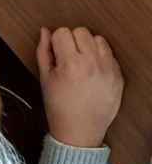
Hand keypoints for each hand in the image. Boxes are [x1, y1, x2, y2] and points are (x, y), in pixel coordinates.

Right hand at [36, 27, 123, 147]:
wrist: (79, 132)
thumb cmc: (59, 107)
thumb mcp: (45, 78)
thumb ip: (43, 51)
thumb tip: (45, 31)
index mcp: (71, 64)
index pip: (62, 32)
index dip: (56, 42)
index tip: (56, 55)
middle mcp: (92, 64)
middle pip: (81, 31)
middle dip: (72, 41)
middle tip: (68, 58)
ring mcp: (108, 70)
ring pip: (98, 39)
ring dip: (89, 46)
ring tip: (82, 62)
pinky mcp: (118, 76)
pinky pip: (110, 54)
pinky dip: (101, 58)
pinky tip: (92, 71)